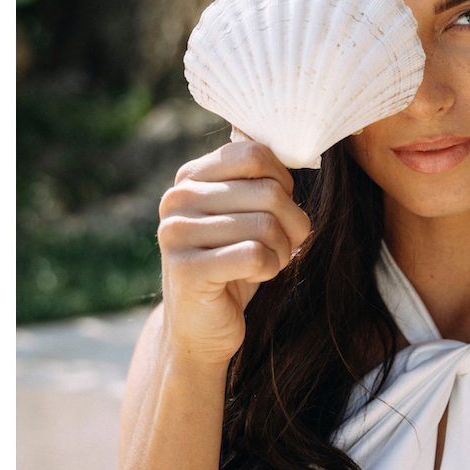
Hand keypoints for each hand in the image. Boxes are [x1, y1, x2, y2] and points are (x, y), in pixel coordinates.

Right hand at [156, 139, 310, 366]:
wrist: (199, 329)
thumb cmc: (232, 267)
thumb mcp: (244, 216)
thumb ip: (258, 180)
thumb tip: (290, 140)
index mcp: (190, 177)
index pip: (254, 154)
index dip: (283, 182)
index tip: (279, 210)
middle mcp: (177, 199)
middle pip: (269, 191)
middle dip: (292, 225)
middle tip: (281, 247)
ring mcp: (177, 234)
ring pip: (267, 226)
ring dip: (282, 252)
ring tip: (265, 265)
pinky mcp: (187, 270)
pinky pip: (256, 256)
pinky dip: (269, 270)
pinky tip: (253, 278)